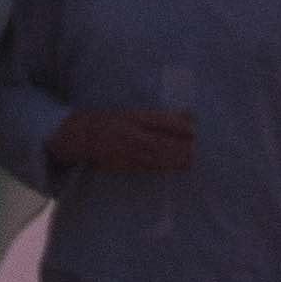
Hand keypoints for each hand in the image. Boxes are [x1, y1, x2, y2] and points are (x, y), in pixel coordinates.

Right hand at [44, 105, 196, 176]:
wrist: (83, 135)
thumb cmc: (115, 122)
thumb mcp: (136, 114)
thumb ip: (163, 117)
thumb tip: (190, 114)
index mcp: (135, 117)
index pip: (161, 121)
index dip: (178, 126)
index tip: (196, 130)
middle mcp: (132, 133)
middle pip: (160, 140)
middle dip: (179, 146)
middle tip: (197, 150)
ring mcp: (128, 150)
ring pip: (154, 155)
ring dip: (174, 159)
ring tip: (191, 160)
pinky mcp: (125, 164)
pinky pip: (146, 166)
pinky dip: (162, 167)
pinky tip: (176, 168)